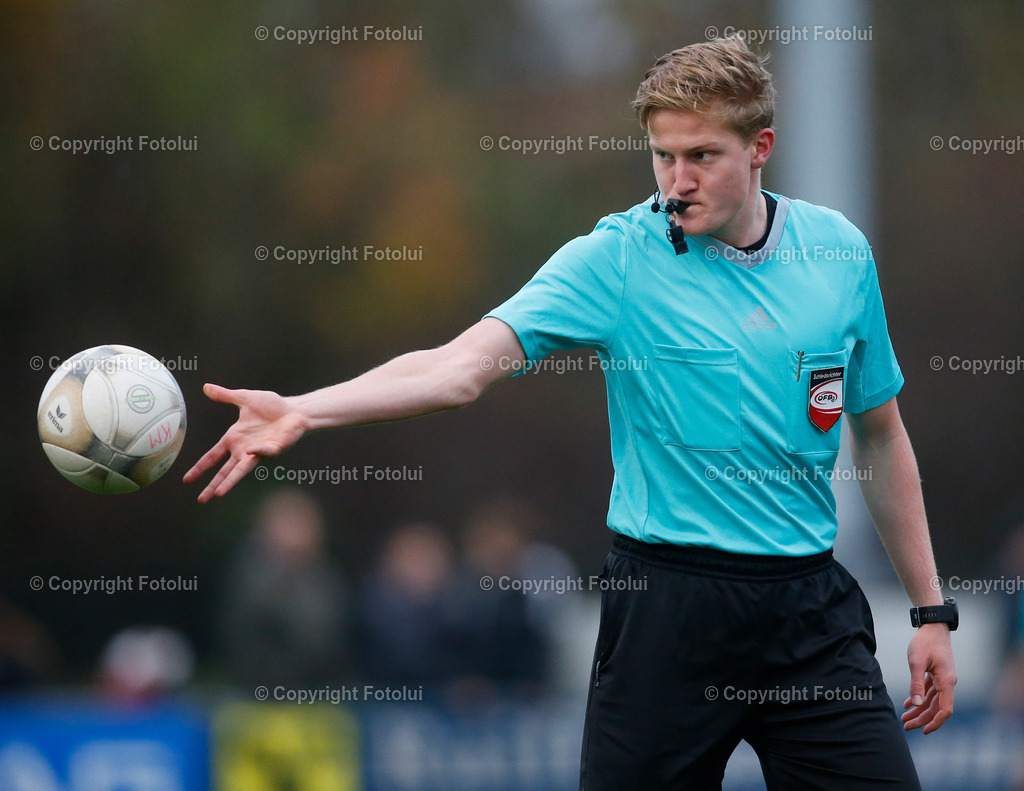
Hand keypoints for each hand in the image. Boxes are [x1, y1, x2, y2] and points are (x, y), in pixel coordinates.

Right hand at [183, 384, 307, 502]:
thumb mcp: (244, 398)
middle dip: (213, 485)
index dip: (200, 467)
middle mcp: (243, 449)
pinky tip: (249, 452)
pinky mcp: (274, 449)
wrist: (294, 410)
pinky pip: (264, 452)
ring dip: (230, 481)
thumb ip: (225, 395)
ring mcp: (258, 451)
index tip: (187, 479)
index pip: (213, 456)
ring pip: (241, 470)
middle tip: (201, 500)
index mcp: (234, 438)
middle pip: (225, 471)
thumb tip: (206, 387)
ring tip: (218, 494)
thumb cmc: (271, 407)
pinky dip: (258, 452)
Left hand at [901, 623, 956, 733]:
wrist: (932, 626)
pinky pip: (929, 691)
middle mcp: (948, 683)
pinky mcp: (937, 674)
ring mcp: (943, 679)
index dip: (935, 722)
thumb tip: (916, 704)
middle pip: (936, 708)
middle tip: (906, 726)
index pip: (945, 710)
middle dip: (922, 719)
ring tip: (904, 719)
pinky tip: (908, 705)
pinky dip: (919, 698)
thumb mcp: (917, 662)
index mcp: (947, 682)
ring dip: (919, 710)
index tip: (924, 730)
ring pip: (932, 701)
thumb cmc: (925, 642)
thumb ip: (916, 684)